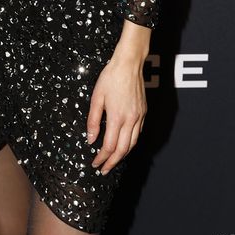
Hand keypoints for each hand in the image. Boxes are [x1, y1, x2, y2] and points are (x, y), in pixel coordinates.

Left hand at [86, 53, 146, 175]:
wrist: (129, 64)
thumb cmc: (111, 78)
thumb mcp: (96, 98)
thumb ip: (93, 121)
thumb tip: (91, 139)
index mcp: (117, 117)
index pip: (109, 146)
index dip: (102, 158)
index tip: (95, 164)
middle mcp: (131, 119)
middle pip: (123, 150)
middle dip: (112, 162)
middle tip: (104, 170)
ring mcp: (139, 116)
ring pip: (132, 143)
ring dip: (122, 155)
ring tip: (113, 161)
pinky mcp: (143, 112)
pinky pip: (138, 133)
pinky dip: (130, 143)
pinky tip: (123, 145)